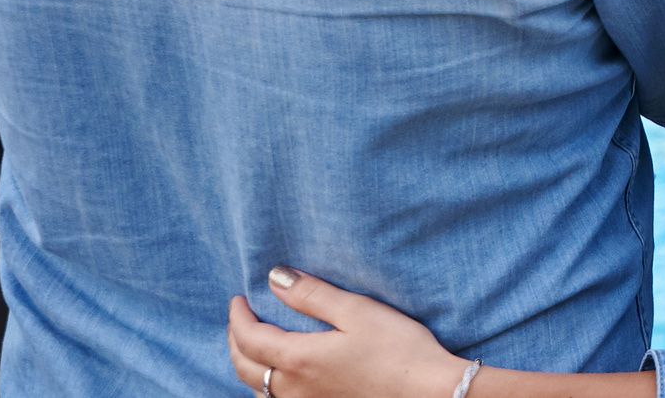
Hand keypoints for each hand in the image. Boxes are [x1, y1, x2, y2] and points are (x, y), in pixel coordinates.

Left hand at [228, 267, 466, 397]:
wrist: (429, 394)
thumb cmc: (398, 350)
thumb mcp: (357, 311)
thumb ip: (312, 295)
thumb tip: (275, 278)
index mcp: (299, 359)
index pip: (250, 339)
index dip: (238, 318)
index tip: (238, 299)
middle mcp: (294, 390)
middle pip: (245, 368)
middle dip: (235, 342)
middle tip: (239, 321)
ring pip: (259, 390)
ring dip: (248, 366)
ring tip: (253, 347)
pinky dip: (267, 386)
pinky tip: (282, 378)